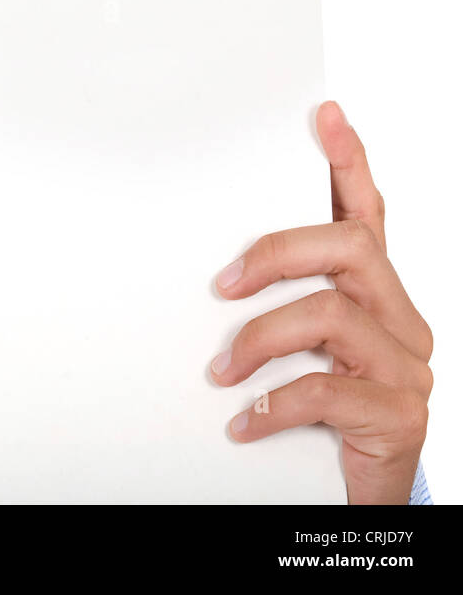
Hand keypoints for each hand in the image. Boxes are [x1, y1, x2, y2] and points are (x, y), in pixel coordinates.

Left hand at [209, 100, 431, 503]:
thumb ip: (277, 303)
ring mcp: (405, 369)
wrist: (350, 501)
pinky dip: (274, 403)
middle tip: (222, 285)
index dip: (350, 164)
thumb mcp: (297, 349)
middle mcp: (400, 322)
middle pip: (350, 247)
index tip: (325, 117)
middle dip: (277, 254)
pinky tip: (244, 421)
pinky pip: (328, 390)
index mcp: (374, 295)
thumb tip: (213, 269)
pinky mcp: (399, 418)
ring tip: (222, 372)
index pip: (368, 215)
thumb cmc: (319, 413)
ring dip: (261, 339)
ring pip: (332, 315)